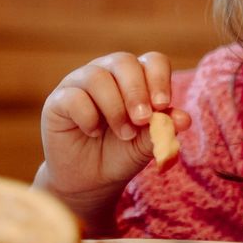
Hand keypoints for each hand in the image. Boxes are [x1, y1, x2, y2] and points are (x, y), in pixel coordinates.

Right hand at [36, 51, 189, 230]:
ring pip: (97, 77)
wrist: (91, 181)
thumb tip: (184, 119)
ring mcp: (79, 84)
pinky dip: (88, 116)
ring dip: (115, 107)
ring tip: (123, 133)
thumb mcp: (147, 144)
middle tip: (142, 119)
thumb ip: (163, 129)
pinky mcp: (58, 101)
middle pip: (124, 62)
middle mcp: (107, 73)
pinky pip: (73, 97)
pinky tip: (93, 132)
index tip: (162, 106)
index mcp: (134, 78)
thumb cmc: (120, 154)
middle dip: (137, 91)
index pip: (152, 61)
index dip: (159, 79)